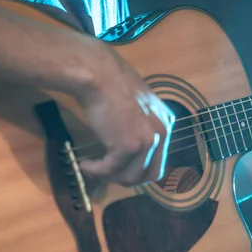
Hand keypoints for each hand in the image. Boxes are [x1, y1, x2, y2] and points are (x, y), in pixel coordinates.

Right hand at [76, 53, 174, 186]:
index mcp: (166, 123)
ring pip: (131, 177)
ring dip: (111, 176)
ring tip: (95, 168)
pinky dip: (96, 171)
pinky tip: (85, 164)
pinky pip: (110, 170)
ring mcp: (147, 141)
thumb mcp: (135, 105)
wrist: (98, 74)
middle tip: (108, 173)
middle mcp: (162, 134)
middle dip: (128, 178)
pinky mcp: (128, 147)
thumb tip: (126, 144)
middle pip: (150, 174)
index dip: (138, 167)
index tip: (120, 166)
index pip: (159, 159)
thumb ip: (138, 125)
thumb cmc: (111, 82)